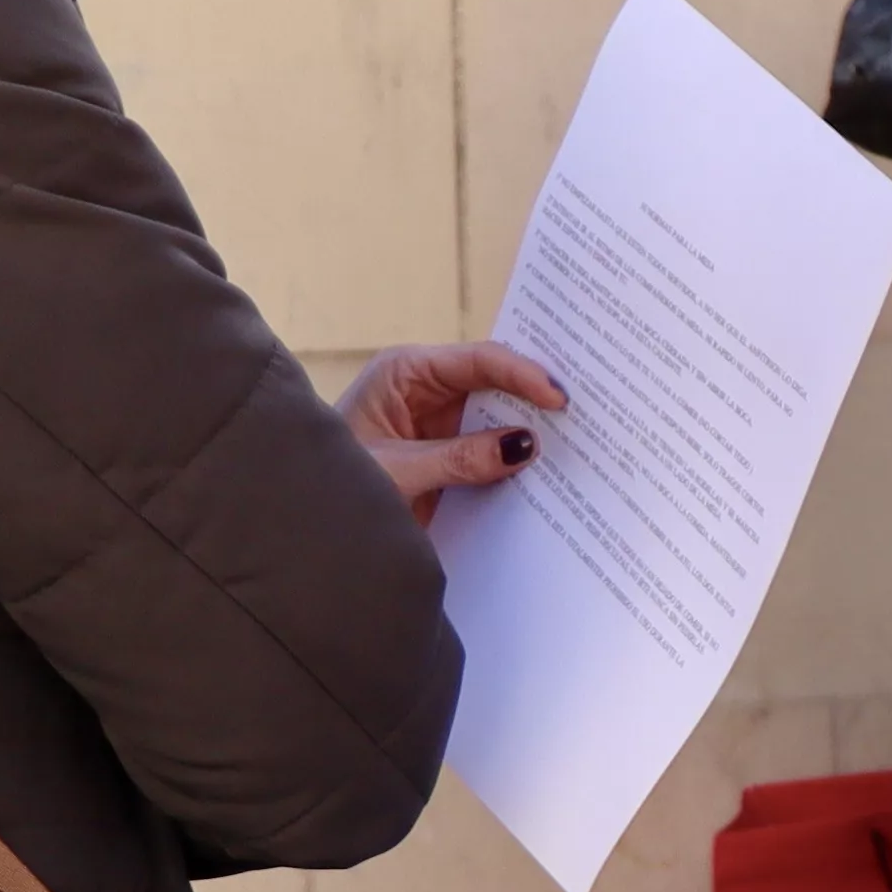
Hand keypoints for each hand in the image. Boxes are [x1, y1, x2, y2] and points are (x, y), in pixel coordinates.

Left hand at [340, 340, 567, 514]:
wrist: (306, 530)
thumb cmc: (330, 488)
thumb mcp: (396, 472)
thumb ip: (458, 458)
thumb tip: (524, 445)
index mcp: (405, 373)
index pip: (477, 361)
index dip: (522, 375)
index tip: (558, 399)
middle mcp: (427, 390)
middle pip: (497, 382)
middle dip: (537, 395)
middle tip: (585, 412)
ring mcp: (441, 423)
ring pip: (501, 416)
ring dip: (533, 429)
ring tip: (579, 439)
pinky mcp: (451, 456)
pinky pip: (494, 450)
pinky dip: (519, 459)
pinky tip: (551, 470)